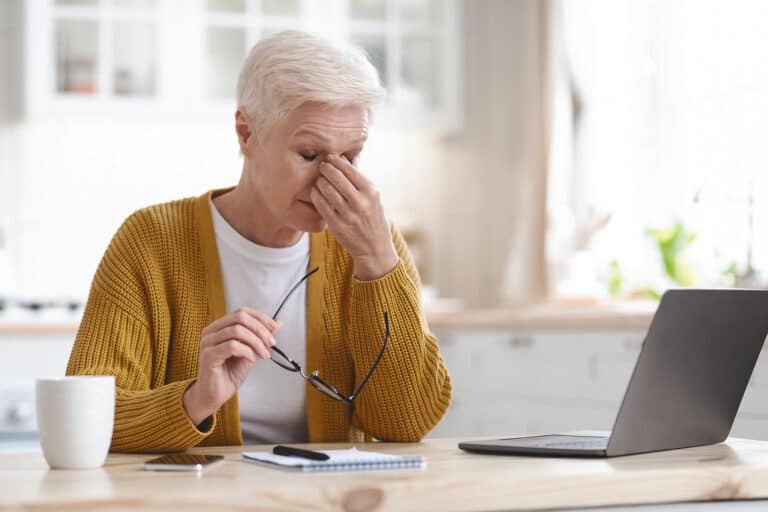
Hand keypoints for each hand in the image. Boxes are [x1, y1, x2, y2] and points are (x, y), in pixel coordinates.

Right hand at [183, 308, 281, 425]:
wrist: (215, 395)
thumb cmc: (228, 374)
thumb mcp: (251, 351)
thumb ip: (261, 337)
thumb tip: (278, 323)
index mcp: (219, 327)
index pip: (242, 312)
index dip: (260, 318)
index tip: (274, 328)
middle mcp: (211, 332)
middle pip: (240, 318)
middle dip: (260, 329)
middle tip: (271, 343)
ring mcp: (208, 343)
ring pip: (237, 331)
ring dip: (256, 342)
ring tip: (263, 354)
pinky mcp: (208, 356)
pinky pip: (232, 346)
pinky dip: (247, 351)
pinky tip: (252, 359)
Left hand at [310, 154, 398, 279]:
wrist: (374, 248)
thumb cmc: (372, 218)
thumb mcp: (374, 198)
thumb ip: (360, 182)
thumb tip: (343, 160)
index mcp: (371, 192)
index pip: (350, 169)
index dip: (337, 160)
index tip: (329, 156)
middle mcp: (360, 202)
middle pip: (336, 177)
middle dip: (326, 168)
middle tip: (321, 165)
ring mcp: (348, 215)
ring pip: (327, 189)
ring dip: (320, 180)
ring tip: (319, 178)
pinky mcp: (337, 225)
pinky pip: (321, 205)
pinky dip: (316, 195)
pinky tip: (315, 191)